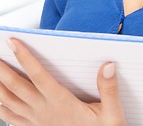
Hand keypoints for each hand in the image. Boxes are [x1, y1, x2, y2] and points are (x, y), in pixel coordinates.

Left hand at [0, 38, 126, 125]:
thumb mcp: (112, 115)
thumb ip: (110, 90)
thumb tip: (108, 65)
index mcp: (62, 104)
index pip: (39, 76)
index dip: (25, 58)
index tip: (14, 42)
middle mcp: (45, 112)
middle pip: (17, 87)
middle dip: (3, 69)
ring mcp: (38, 122)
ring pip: (10, 103)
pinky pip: (12, 119)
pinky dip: (2, 108)